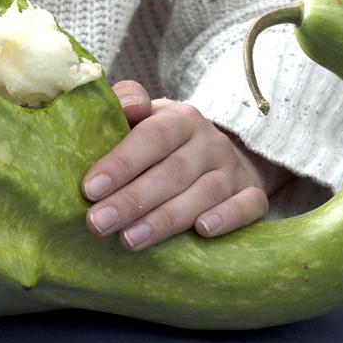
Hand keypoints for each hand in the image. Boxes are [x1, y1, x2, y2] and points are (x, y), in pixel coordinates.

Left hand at [82, 80, 281, 250]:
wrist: (219, 155)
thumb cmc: (163, 141)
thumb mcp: (145, 117)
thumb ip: (125, 103)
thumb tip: (125, 104)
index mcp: (179, 118)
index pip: (151, 137)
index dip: (120, 164)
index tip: (89, 189)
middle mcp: (209, 142)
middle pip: (171, 172)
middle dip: (131, 201)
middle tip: (97, 223)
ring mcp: (233, 169)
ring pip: (203, 194)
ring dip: (165, 220)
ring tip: (129, 240)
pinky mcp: (252, 194)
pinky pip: (247, 207)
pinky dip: (227, 219)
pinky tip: (202, 232)